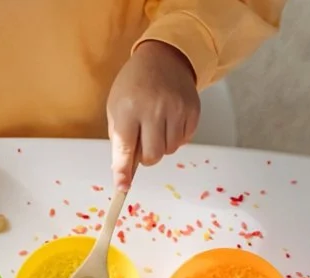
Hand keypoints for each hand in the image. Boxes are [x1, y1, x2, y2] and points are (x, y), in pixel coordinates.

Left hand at [106, 40, 200, 189]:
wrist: (164, 57)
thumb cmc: (134, 85)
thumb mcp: (116, 107)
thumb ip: (120, 140)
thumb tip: (123, 173)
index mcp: (129, 109)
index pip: (125, 148)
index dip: (123, 171)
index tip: (122, 188)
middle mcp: (154, 109)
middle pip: (152, 156)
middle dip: (146, 157)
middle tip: (143, 142)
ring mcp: (176, 109)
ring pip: (169, 151)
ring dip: (161, 146)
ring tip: (156, 126)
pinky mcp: (193, 111)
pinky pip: (184, 141)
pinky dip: (175, 137)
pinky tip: (169, 121)